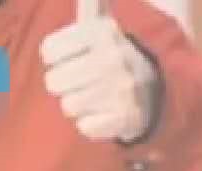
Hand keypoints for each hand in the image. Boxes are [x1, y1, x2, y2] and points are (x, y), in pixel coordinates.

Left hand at [41, 0, 161, 142]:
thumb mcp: (100, 25)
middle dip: (66, 83)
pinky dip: (92, 124)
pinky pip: (85, 127)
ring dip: (78, 104)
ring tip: (95, 96)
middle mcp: (113, 58)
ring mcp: (121, 90)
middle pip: (54, 81)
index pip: (48, 51)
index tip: (73, 57)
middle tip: (84, 80)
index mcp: (102, 32)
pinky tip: (105, 112)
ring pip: (68, 106)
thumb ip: (89, 3)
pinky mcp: (125, 119)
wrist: (153, 91)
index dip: (56, 57)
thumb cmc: (111, 56)